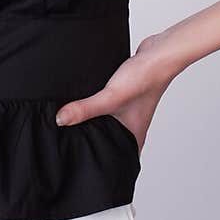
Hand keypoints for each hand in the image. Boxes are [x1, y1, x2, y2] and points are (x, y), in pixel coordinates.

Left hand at [54, 34, 178, 155]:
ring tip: (78, 126)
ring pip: (110, 122)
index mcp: (134, 134)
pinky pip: (109, 105)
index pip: (121, 159)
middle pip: (111, 141)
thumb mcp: (111, 97)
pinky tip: (88, 101)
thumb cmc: (146, 78)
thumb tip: (61, 120)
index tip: (88, 167)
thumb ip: (85, 109)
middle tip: (76, 148)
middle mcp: (133, 124)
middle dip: (96, 144)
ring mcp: (130, 109)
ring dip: (97, 123)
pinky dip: (99, 105)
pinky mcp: (125, 93)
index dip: (107, 165)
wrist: (159, 53)